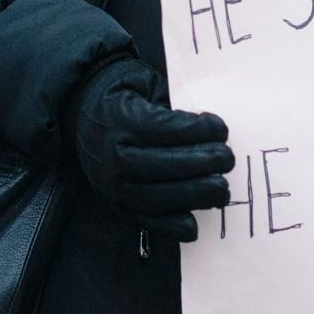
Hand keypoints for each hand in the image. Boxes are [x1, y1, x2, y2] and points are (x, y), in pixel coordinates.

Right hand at [67, 63, 231, 242]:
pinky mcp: (117, 206)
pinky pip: (146, 221)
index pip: (163, 129)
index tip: (221, 129)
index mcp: (120, 121)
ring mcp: (112, 185)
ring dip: (194, 196)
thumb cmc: (126, 101)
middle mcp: (112, 156)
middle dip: (202, 164)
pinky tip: (195, 223)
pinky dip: (172, 226)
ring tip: (221, 189)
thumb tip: (211, 127)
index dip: (197, 131)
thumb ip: (173, 105)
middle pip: (162, 166)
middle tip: (227, 159)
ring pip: (156, 197)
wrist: (86, 121)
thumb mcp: (144, 87)